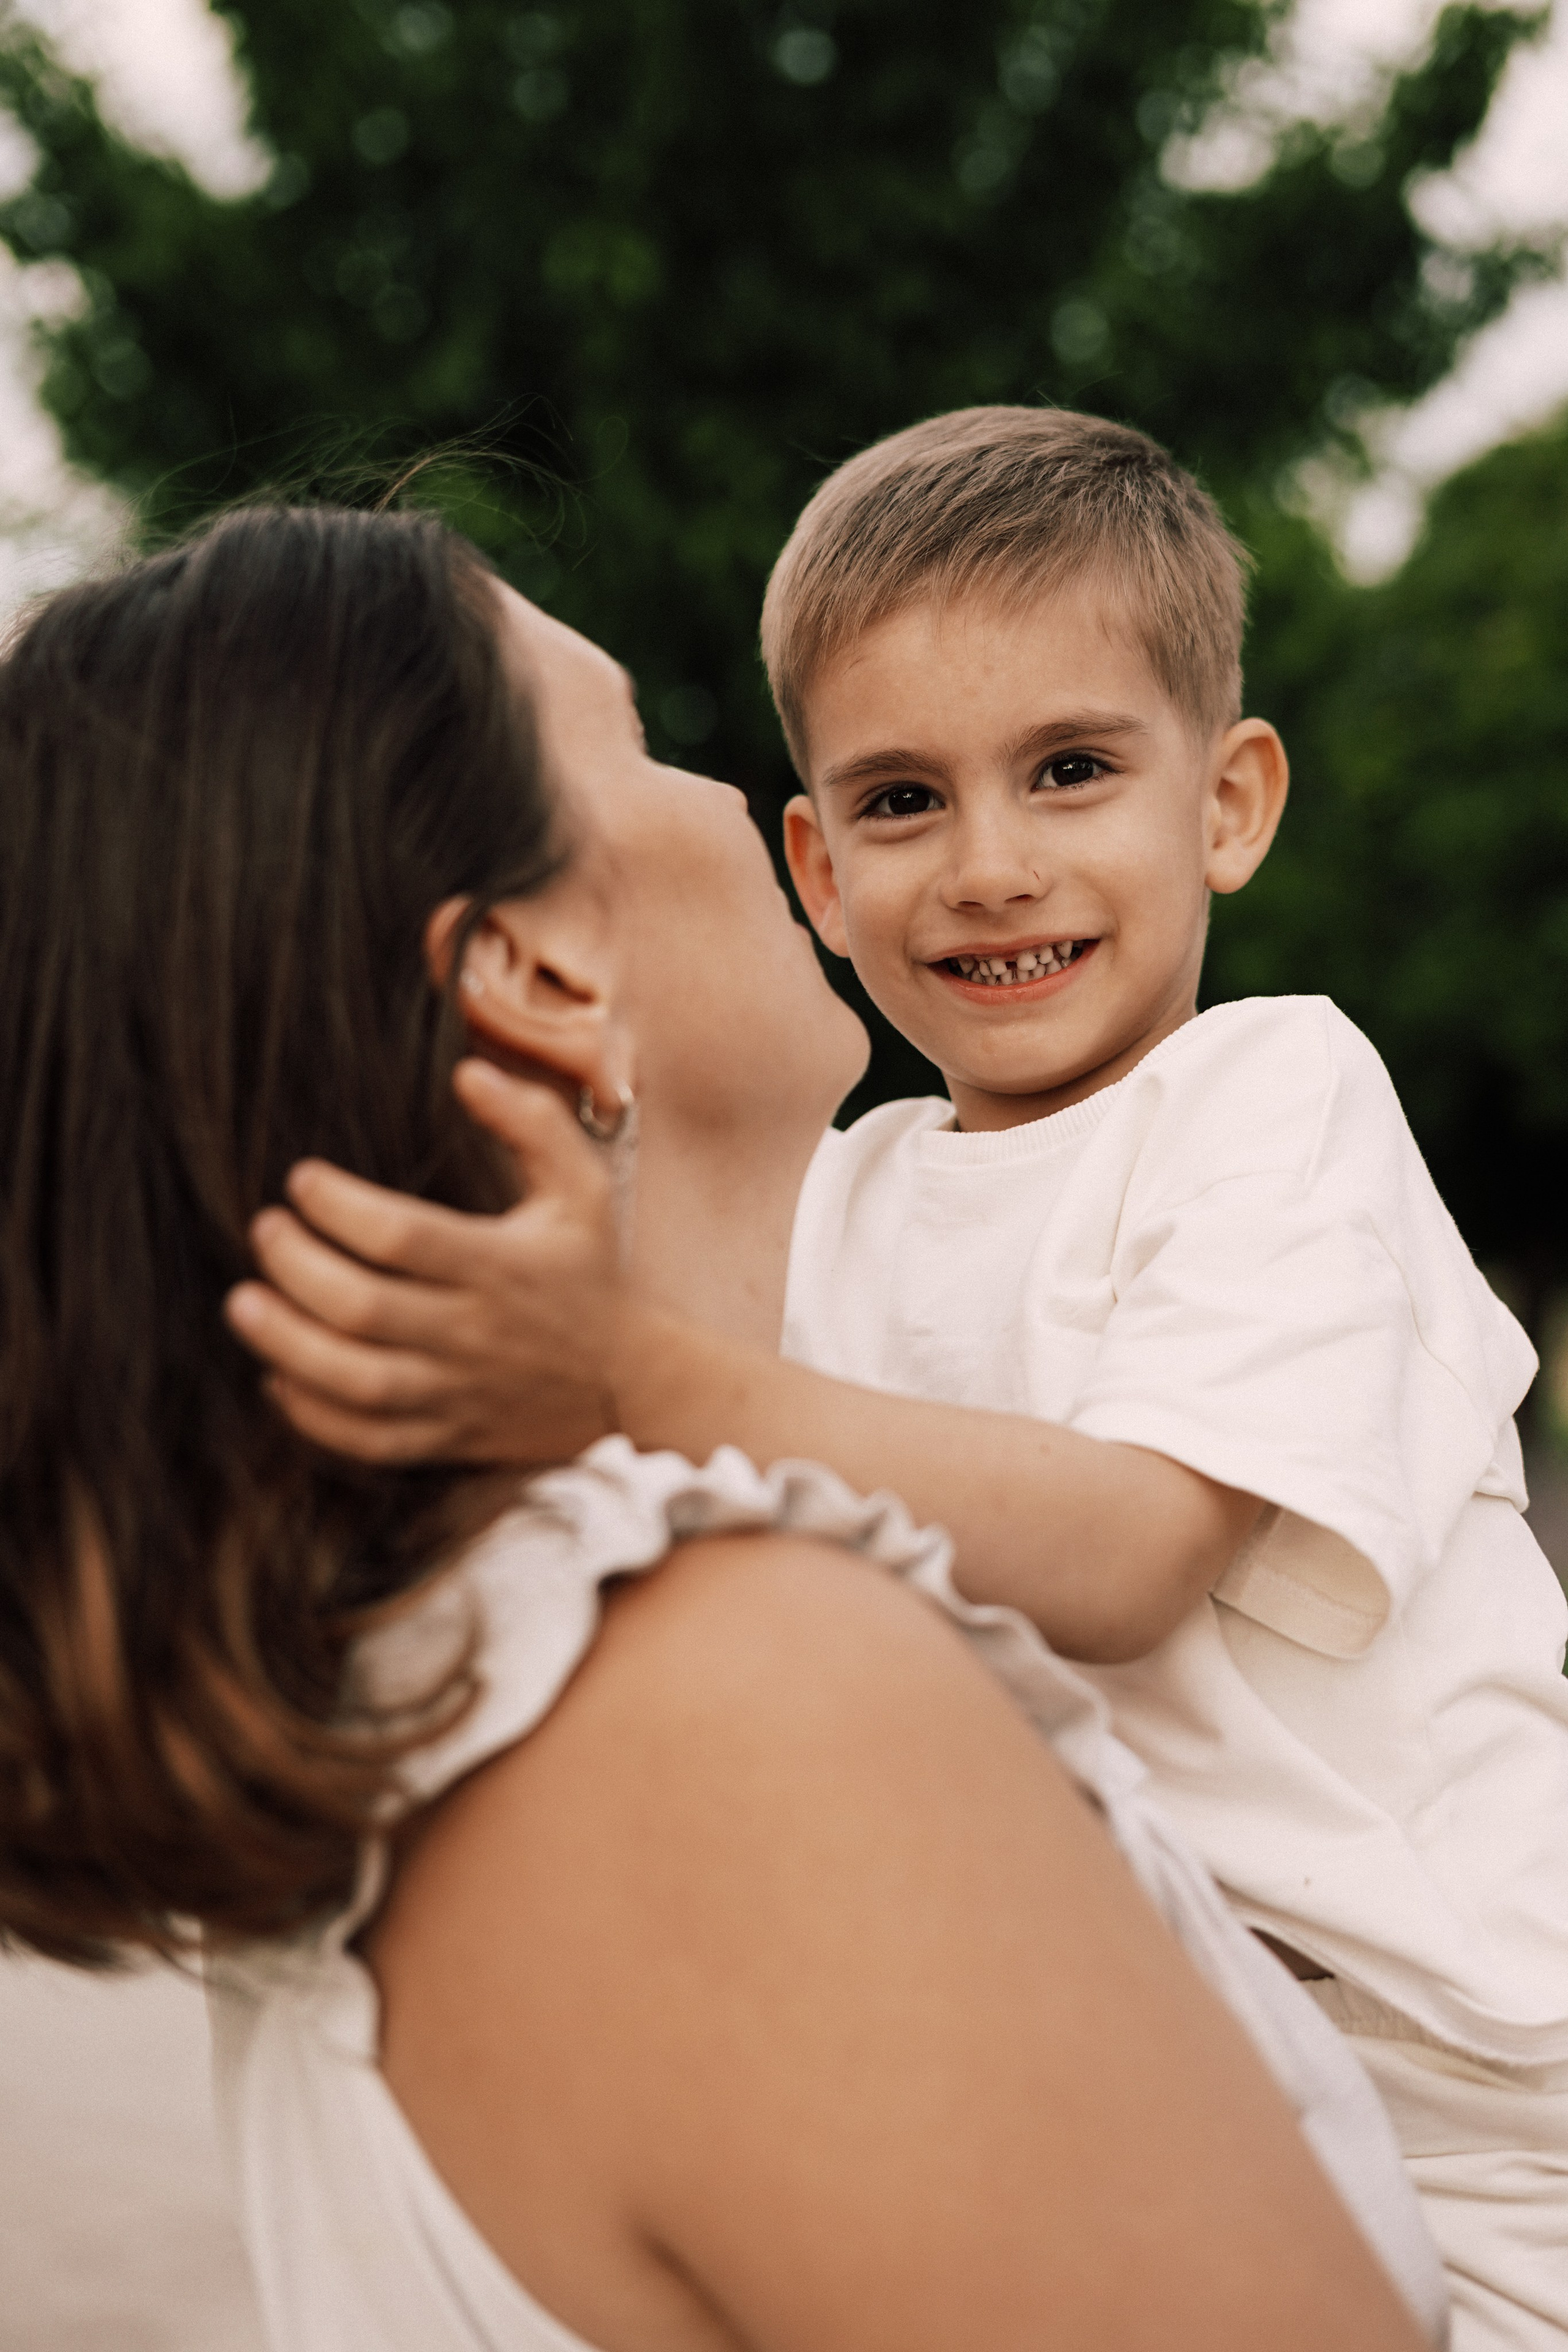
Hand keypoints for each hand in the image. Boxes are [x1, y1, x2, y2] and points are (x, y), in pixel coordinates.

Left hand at [225, 1061, 625, 1465]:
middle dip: (296, 1266)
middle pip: (362, 1307)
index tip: (302, 1179)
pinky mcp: (447, 1437)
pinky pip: (366, 1438)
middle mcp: (476, 1333)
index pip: (401, 1237)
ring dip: (286, 1343)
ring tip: (245, 1302)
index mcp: (503, 1266)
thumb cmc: (593, 1272)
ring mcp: (459, 1392)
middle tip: (265, 1229)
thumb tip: (467, 1072)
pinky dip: (312, 1413)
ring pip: (354, 1380)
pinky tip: (279, 1374)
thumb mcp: (583, 1187)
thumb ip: (532, 1120)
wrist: (632, 1384)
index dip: (338, 1206)